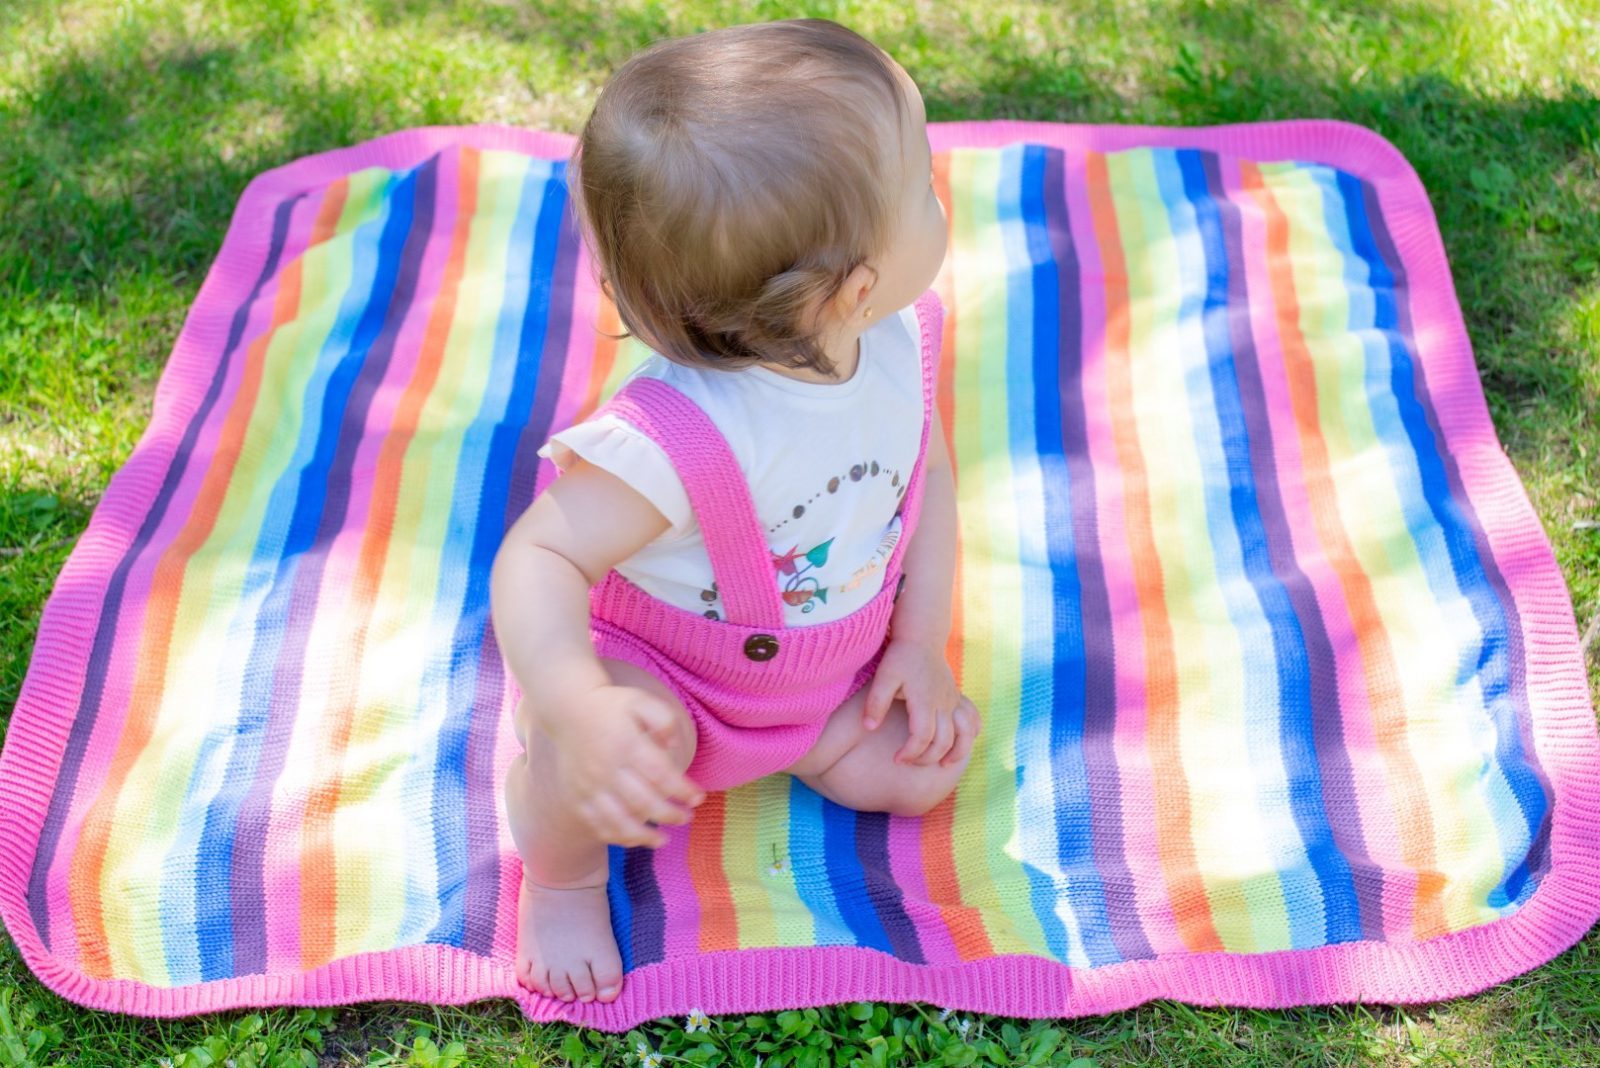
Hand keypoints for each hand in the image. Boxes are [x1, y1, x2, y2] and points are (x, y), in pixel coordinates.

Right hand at [537, 684, 704, 847]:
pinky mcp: (576, 797)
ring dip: (644, 836)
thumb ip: (664, 720)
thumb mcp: (641, 701)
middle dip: (670, 815)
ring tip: (663, 840)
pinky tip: (634, 839)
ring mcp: (589, 786)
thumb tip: (673, 745)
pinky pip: (597, 825)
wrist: (569, 709)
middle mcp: (606, 768)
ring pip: (618, 821)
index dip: (683, 791)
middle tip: (687, 818)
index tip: (698, 798)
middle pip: (643, 802)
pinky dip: (617, 837)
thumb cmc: (612, 706)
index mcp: (626, 744)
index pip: (660, 775)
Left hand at [862, 638, 980, 767]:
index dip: (911, 753)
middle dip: (926, 758)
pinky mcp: (956, 697)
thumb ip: (875, 702)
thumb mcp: (883, 677)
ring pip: (965, 734)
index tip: (897, 759)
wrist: (922, 637)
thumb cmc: (900, 657)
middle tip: (908, 761)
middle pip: (943, 741)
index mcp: (925, 701)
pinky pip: (972, 719)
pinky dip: (971, 734)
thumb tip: (869, 727)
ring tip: (943, 765)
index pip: (923, 737)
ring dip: (957, 752)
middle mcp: (943, 703)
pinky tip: (961, 744)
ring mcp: (953, 700)